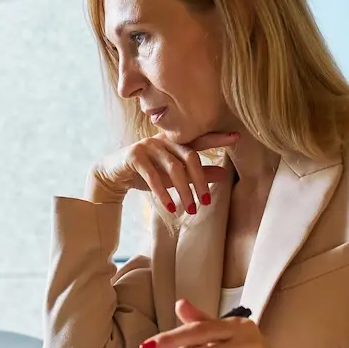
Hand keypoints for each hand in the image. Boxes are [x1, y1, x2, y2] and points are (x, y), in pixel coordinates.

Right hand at [86, 132, 238, 213]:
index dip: (217, 138)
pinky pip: (153, 176)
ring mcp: (148, 145)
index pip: (199, 139)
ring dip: (184, 191)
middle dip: (200, 181)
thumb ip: (195, 173)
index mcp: (174, 141)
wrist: (112, 175)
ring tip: (191, 210)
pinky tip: (171, 207)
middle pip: (189, 157)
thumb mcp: (173, 176)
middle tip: (207, 202)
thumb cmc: (146, 173)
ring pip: (173, 168)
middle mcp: (162, 139)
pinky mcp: (134, 156)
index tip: (236, 137)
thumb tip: (223, 173)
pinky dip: (163, 193)